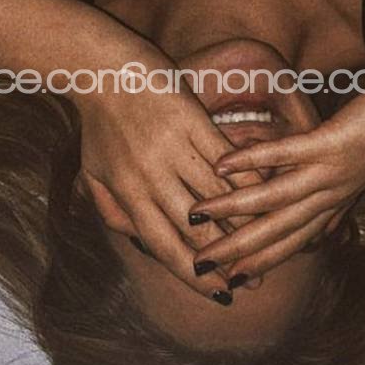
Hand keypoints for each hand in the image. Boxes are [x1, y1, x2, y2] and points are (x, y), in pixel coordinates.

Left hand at [73, 40, 260, 298]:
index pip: (164, 245)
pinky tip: (270, 193)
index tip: (220, 294)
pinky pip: (227, 158)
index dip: (194, 275)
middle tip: (255, 280)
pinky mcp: (192, 120)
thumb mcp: (95, 173)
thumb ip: (114, 211)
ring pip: (217, 196)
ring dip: (246, 224)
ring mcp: (173, 147)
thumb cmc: (99, 124)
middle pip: (197, 228)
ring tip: (268, 243)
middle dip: (228, 259)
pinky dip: (250, 178)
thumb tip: (137, 242)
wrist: (103, 70)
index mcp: (127, 194)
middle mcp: (151, 177)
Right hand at [187, 88, 364, 277]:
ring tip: (198, 214)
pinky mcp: (333, 142)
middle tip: (199, 265)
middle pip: (278, 231)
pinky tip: (223, 164)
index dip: (260, 262)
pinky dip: (253, 160)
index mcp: (335, 203)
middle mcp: (332, 195)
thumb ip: (334, 201)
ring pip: (276, 199)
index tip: (227, 281)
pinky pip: (287, 155)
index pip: (292, 242)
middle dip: (237, 250)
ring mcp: (332, 170)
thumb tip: (322, 231)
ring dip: (234, 210)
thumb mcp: (357, 173)